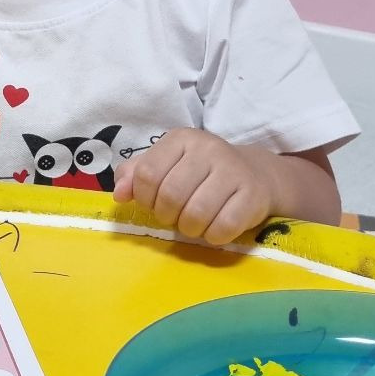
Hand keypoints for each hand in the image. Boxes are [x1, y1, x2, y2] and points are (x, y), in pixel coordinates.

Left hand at [113, 129, 272, 246]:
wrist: (255, 176)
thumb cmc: (200, 174)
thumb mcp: (166, 166)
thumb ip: (135, 175)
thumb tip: (119, 195)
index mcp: (181, 139)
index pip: (147, 173)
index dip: (144, 198)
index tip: (154, 203)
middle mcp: (208, 148)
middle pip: (170, 195)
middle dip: (167, 216)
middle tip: (175, 216)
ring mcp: (233, 170)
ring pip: (196, 214)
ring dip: (189, 228)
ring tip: (194, 223)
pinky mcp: (253, 195)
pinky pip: (223, 227)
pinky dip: (213, 236)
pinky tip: (215, 228)